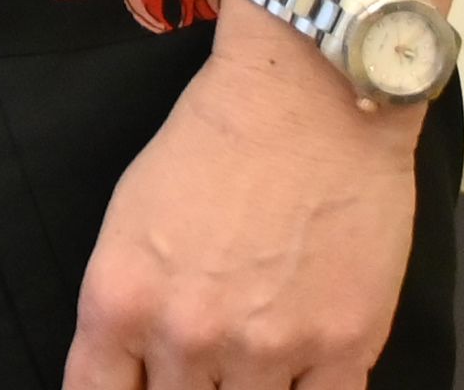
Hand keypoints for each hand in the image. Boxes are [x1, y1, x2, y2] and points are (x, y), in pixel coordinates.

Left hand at [64, 23, 423, 386]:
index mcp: (120, 301)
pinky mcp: (343, 347)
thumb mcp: (130, 222)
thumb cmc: (212, 145)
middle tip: (205, 365)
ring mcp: (268, 348)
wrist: (307, 102)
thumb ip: (128, 307)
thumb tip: (135, 368)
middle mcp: (187, 335)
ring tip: (254, 354)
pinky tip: (300, 378)